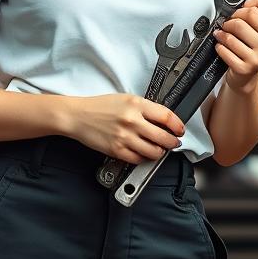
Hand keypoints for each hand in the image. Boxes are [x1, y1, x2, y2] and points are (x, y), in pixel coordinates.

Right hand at [64, 94, 186, 162]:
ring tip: (158, 149)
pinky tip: (143, 153)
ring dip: (160, 152)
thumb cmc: (100, 107)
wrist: (78, 116)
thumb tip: (163, 121)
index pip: (167, 116)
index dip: (178, 126)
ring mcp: (125, 137)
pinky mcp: (117, 150)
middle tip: (173, 143)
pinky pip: (138, 159)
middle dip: (172, 142)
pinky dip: (144, 158)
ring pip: (154, 151)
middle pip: (164, 137)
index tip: (180, 130)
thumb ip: (145, 108)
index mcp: (136, 104)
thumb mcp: (125, 99)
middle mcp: (132, 121)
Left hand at [211, 0, 257, 91]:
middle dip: (233, 17)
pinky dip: (219, 46)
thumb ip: (257, 14)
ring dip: (223, 32)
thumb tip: (241, 3)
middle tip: (229, 22)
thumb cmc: (253, 49)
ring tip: (223, 34)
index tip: (243, 9)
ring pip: (234, 32)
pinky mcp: (246, 67)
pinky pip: (225, 49)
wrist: (247, 75)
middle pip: (248, 15)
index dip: (248, 3)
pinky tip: (222, 46)